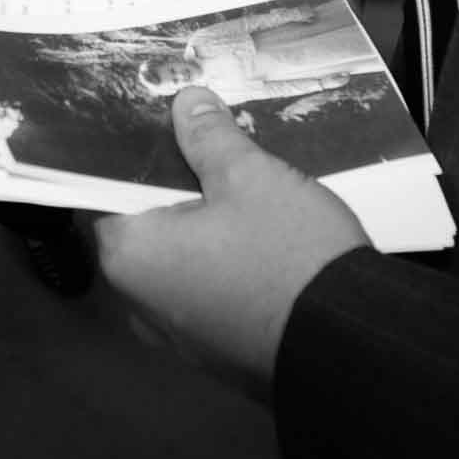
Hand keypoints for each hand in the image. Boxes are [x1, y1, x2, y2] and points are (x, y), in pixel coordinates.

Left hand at [94, 88, 369, 396]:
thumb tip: (186, 103)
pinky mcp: (219, 356)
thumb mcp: (250, 178)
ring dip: (210, 234)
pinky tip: (266, 245)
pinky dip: (229, 270)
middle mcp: (140, 303)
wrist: (348, 346)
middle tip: (222, 158)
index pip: (110, 192)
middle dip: (182, 193)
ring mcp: (181, 339)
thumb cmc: (286, 254)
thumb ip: (209, 138)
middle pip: (150, 229)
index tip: (172, 134)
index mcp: (129, 257)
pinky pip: (212, 296)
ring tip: (251, 196)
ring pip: (184, 264)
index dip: (142, 159)